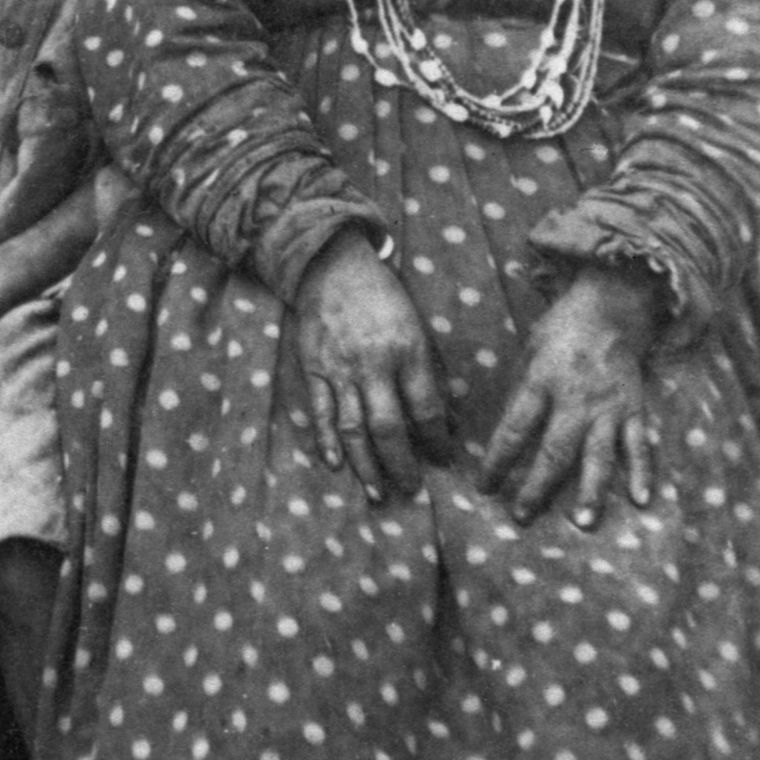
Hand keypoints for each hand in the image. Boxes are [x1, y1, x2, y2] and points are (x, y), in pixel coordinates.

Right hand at [291, 227, 451, 501]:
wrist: (332, 266)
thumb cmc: (383, 297)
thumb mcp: (417, 328)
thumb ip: (429, 373)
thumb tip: (446, 421)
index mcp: (407, 351)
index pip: (427, 408)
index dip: (437, 441)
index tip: (444, 461)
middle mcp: (374, 364)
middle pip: (389, 427)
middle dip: (402, 464)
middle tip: (411, 490)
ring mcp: (340, 369)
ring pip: (353, 427)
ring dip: (366, 465)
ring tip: (377, 493)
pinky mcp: (314, 369)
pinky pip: (321, 412)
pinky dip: (327, 441)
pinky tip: (335, 464)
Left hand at [478, 264, 661, 527]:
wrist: (613, 304)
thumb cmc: (561, 331)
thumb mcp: (528, 353)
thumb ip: (521, 393)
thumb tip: (503, 438)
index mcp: (542, 381)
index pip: (514, 429)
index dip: (497, 461)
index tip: (484, 488)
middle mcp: (576, 398)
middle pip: (556, 451)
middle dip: (537, 488)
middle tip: (522, 518)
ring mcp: (609, 406)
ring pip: (599, 455)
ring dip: (592, 491)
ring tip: (583, 524)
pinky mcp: (635, 408)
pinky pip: (640, 445)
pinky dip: (642, 473)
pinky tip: (641, 501)